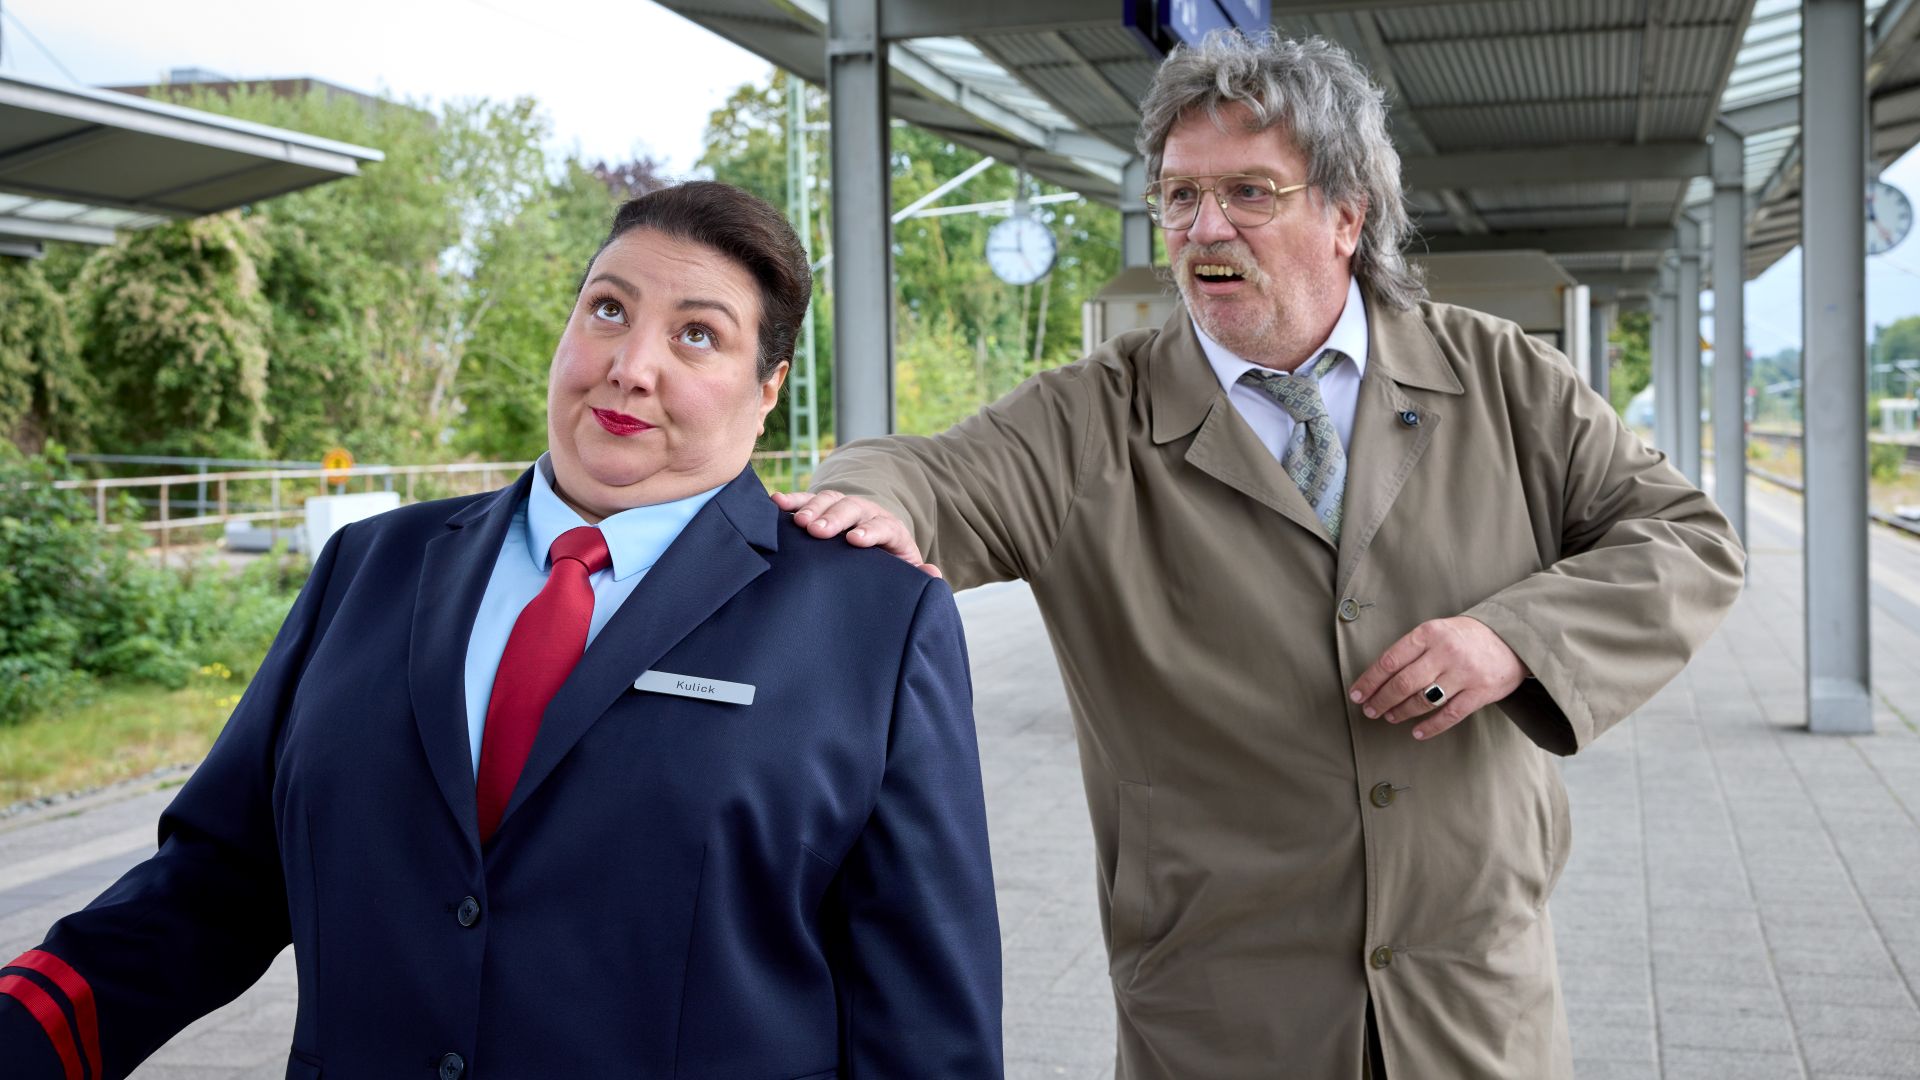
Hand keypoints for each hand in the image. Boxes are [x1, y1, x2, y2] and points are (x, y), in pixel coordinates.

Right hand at [769, 490, 941, 577]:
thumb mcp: (906, 571)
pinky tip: (776, 502)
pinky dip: (793, 500)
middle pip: (853, 508)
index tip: (855, 540)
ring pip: (831, 499)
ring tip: (798, 521)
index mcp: (891, 530)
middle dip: (836, 517)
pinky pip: (808, 500)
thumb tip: (932, 575)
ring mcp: (845, 508)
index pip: (883, 526)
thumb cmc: (889, 566)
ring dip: (812, 507)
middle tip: (817, 529)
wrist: (877, 549)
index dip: (870, 531)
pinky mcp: (824, 508)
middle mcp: (868, 513)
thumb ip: (918, 576)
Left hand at [1347, 617, 1525, 740]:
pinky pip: (1450, 715)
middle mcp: (1445, 652)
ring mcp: (1464, 674)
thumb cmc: (1466, 636)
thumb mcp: (1438, 630)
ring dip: (1401, 712)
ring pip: (1423, 700)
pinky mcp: (1480, 693)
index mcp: (1429, 633)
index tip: (1357, 695)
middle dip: (1381, 700)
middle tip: (1370, 711)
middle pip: (1403, 683)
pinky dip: (1431, 727)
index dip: (1370, 681)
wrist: (1513, 638)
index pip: (1390, 660)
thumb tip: (1379, 677)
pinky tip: (1417, 732)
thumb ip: (1412, 649)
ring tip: (1390, 717)